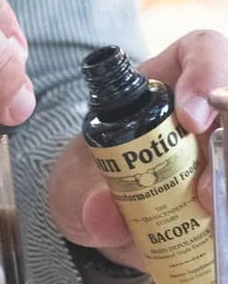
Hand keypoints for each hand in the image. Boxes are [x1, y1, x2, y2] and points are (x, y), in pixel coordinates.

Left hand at [48, 30, 227, 269]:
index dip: (206, 73)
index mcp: (160, 88)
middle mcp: (203, 111)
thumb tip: (103, 214)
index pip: (199, 52)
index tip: (191, 118)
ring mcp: (218, 144)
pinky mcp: (222, 176)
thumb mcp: (71, 193)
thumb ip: (79, 202)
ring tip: (209, 213)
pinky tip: (216, 231)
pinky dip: (225, 213)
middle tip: (205, 192)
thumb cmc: (86, 187)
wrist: (99, 222)